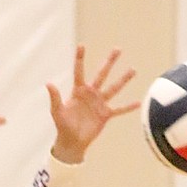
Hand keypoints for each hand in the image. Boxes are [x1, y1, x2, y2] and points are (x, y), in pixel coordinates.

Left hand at [48, 45, 138, 164]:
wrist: (72, 141)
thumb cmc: (63, 125)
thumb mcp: (57, 111)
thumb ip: (55, 98)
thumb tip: (48, 83)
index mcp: (78, 90)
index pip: (79, 71)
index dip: (80, 58)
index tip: (82, 45)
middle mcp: (91, 93)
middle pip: (102, 74)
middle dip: (110, 62)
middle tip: (118, 49)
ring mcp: (99, 103)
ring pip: (113, 88)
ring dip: (123, 80)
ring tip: (132, 69)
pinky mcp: (105, 115)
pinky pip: (119, 110)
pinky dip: (128, 107)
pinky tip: (138, 103)